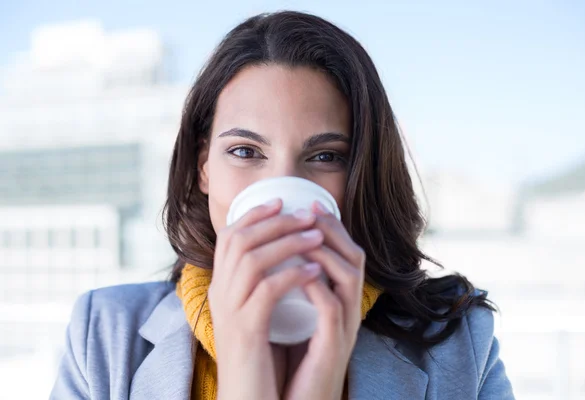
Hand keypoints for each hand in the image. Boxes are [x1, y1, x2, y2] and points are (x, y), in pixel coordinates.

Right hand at [209, 199, 324, 399]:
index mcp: (221, 286)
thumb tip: (280, 253)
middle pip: (239, 240)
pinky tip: (315, 269)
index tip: (280, 202)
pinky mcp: (245, 330)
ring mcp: (229, 311)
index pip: (228, 237)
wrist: (247, 396)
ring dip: (287, 242)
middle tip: (306, 215)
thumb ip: (259, 284)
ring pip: (252, 259)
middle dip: (275, 222)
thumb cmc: (258, 355)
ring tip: (316, 236)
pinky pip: (267, 290)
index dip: (253, 215)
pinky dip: (293, 274)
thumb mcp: (253, 312)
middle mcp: (219, 293)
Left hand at [284, 201, 365, 399]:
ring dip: (324, 252)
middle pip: (354, 257)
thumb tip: (276, 251)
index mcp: (340, 299)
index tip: (306, 206)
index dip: (330, 226)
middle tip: (307, 212)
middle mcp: (348, 309)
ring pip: (348, 276)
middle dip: (330, 230)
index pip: (345, 252)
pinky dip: (316, 286)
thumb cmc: (294, 357)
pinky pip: (331, 308)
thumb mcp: (298, 314)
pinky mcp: (333, 345)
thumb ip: (295, 285)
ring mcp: (344, 327)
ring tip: (300, 236)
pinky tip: (297, 274)